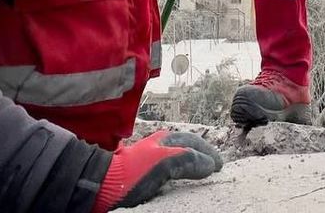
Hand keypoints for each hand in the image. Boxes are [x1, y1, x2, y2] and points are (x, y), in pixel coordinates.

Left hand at [95, 130, 222, 211]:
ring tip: (201, 173)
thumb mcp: (164, 162)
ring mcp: (153, 156)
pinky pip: (171, 167)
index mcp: (167, 139)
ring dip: (193, 161)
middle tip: (215, 167)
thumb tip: (209, 164)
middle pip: (188, 147)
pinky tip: (180, 178)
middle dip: (203, 154)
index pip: (196, 143)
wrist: (104, 184)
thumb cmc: (132, 173)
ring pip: (179, 155)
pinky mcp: (146, 169)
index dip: (209, 153)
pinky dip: (182, 170)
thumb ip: (188, 159)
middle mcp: (161, 145)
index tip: (220, 166)